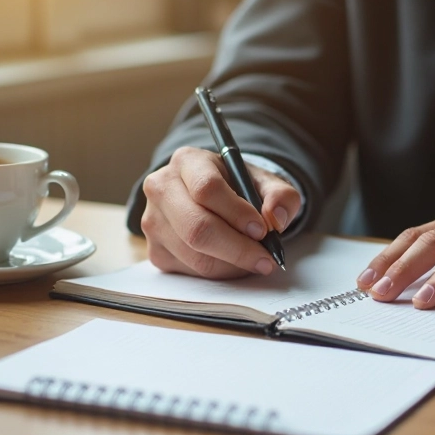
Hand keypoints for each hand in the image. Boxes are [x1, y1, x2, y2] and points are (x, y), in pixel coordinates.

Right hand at [141, 146, 301, 277]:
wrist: (211, 197)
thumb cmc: (237, 187)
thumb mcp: (264, 182)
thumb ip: (280, 195)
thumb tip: (277, 218)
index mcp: (187, 161)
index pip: (207, 189)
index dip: (237, 213)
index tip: (262, 230)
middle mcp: (161, 188)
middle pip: (196, 227)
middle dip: (237, 249)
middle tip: (266, 259)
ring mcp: (153, 221)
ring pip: (194, 254)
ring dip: (232, 265)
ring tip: (255, 260)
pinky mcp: (155, 250)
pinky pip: (190, 270)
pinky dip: (220, 272)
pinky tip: (234, 262)